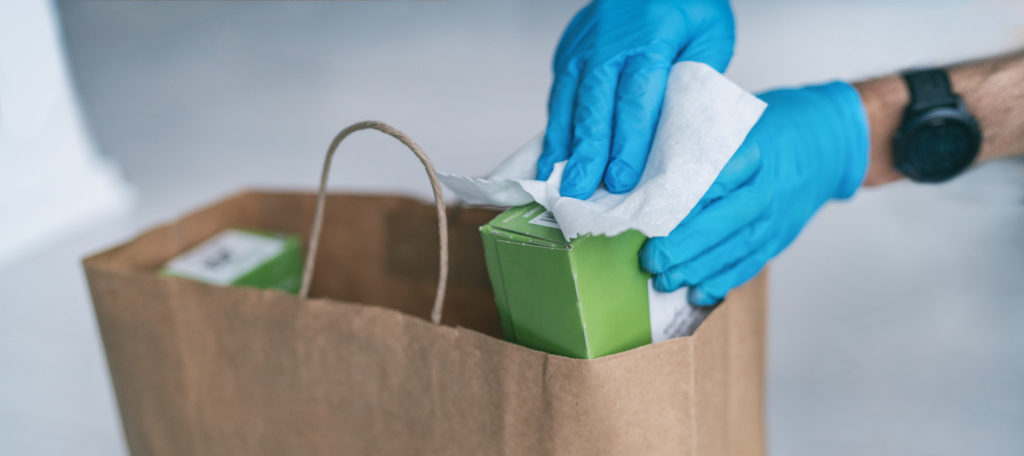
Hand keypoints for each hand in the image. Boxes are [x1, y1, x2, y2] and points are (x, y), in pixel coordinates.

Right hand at [538, 0, 734, 198]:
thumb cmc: (688, 6)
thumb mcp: (711, 36)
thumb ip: (696, 82)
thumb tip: (679, 136)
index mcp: (652, 38)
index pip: (636, 98)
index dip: (626, 142)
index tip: (619, 179)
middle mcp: (610, 43)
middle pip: (595, 106)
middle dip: (587, 153)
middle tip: (579, 191)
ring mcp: (583, 44)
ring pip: (569, 101)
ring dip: (562, 143)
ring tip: (554, 179)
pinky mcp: (568, 49)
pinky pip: (560, 92)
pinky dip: (557, 124)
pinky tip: (553, 153)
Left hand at [640, 82, 869, 304]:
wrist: (826, 142)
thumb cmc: (771, 128)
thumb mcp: (738, 120)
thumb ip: (700, 141)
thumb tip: (647, 167)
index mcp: (752, 151)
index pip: (712, 181)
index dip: (680, 204)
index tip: (650, 218)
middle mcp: (767, 188)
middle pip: (722, 222)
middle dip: (683, 245)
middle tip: (652, 258)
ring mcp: (776, 217)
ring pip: (734, 250)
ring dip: (697, 270)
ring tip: (665, 280)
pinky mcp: (779, 237)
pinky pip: (750, 264)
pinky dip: (722, 282)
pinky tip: (697, 294)